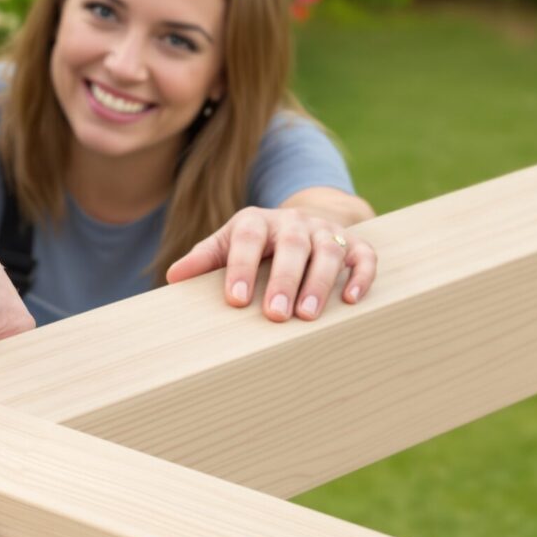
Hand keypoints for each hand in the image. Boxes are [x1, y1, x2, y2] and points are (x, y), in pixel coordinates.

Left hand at [167, 206, 377, 320]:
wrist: (301, 223)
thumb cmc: (255, 244)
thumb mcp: (227, 244)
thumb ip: (204, 259)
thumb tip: (173, 277)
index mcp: (257, 221)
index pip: (248, 238)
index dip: (242, 267)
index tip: (236, 300)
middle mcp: (294, 222)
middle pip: (292, 245)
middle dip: (285, 280)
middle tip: (276, 314)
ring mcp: (326, 231)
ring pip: (328, 251)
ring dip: (319, 283)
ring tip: (307, 315)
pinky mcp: (353, 243)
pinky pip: (363, 255)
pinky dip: (360, 275)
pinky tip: (350, 299)